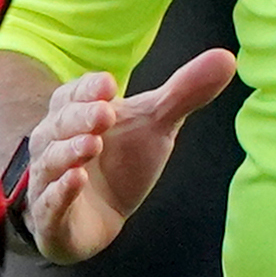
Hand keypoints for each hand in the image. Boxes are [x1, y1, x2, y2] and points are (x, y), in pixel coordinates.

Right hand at [14, 49, 234, 264]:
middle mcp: (54, 143)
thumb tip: (226, 58)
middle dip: (81, 118)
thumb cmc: (121, 162)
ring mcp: (49, 180)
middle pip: (60, 124)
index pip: (73, 94)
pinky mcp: (51, 217)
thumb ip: (184, 93)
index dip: (88, 89)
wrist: (99, 218)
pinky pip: (49, 202)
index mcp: (74, 113)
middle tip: (105, 114)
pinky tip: (76, 181)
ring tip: (91, 145)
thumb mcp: (156, 124)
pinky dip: (60, 192)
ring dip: (69, 152)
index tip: (109, 85)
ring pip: (51, 161)